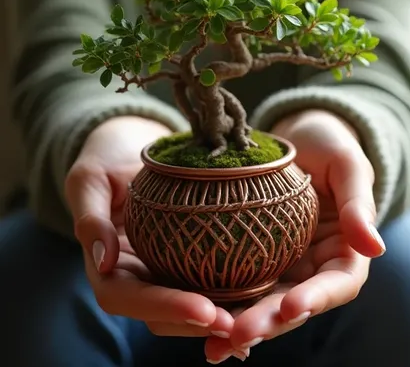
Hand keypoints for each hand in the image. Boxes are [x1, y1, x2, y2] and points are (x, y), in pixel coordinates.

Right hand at [65, 116, 233, 339]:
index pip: (128, 299)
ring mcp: (159, 271)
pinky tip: (260, 294)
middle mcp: (134, 277)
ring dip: (216, 316)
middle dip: (196, 323)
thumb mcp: (89, 179)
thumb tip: (104, 262)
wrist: (127, 147)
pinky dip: (227, 293)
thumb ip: (90, 218)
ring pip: (185, 307)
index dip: (165, 307)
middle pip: (160, 315)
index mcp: (106, 267)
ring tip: (252, 320)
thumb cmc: (104, 159)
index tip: (204, 309)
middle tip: (237, 323)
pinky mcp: (184, 258)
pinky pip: (204, 280)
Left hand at [205, 110, 385, 362]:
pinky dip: (221, 305)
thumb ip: (359, 203)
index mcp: (344, 252)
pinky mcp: (252, 258)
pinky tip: (197, 319)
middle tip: (239, 334)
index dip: (317, 300)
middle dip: (270, 323)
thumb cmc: (329, 145)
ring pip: (264, 304)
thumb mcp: (347, 165)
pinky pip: (239, 284)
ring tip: (214, 346)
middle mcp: (313, 268)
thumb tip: (376, 248)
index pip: (337, 285)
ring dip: (241, 326)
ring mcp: (282, 266)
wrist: (297, 136)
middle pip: (295, 305)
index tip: (294, 307)